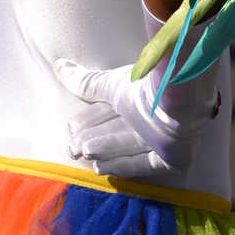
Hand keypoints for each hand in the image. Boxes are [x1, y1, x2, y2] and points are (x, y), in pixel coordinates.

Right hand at [53, 56, 218, 177]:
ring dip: (106, 151)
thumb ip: (86, 82)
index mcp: (138, 97)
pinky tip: (104, 169)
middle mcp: (150, 117)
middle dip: (94, 139)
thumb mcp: (110, 86)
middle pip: (118, 130)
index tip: (70, 129)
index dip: (90, 120)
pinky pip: (146, 163)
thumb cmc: (143, 85)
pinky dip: (125, 165)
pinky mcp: (173, 156)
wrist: (176, 94)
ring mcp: (162, 138)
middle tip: (72, 148)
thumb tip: (58, 66)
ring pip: (129, 146)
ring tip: (85, 155)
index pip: (110, 111)